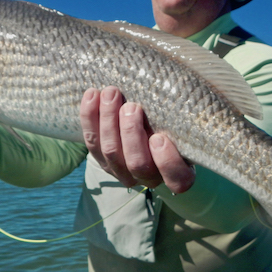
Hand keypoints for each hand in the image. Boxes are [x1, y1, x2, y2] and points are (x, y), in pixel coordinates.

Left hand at [79, 86, 194, 193]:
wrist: (147, 128)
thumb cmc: (173, 126)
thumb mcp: (182, 126)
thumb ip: (179, 120)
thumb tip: (172, 93)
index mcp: (176, 174)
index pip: (177, 178)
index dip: (167, 161)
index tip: (159, 138)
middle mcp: (148, 177)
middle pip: (137, 162)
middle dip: (131, 132)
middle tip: (131, 106)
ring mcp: (122, 171)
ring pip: (111, 151)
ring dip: (108, 120)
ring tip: (111, 94)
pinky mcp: (102, 160)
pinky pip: (92, 141)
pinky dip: (89, 116)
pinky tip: (92, 94)